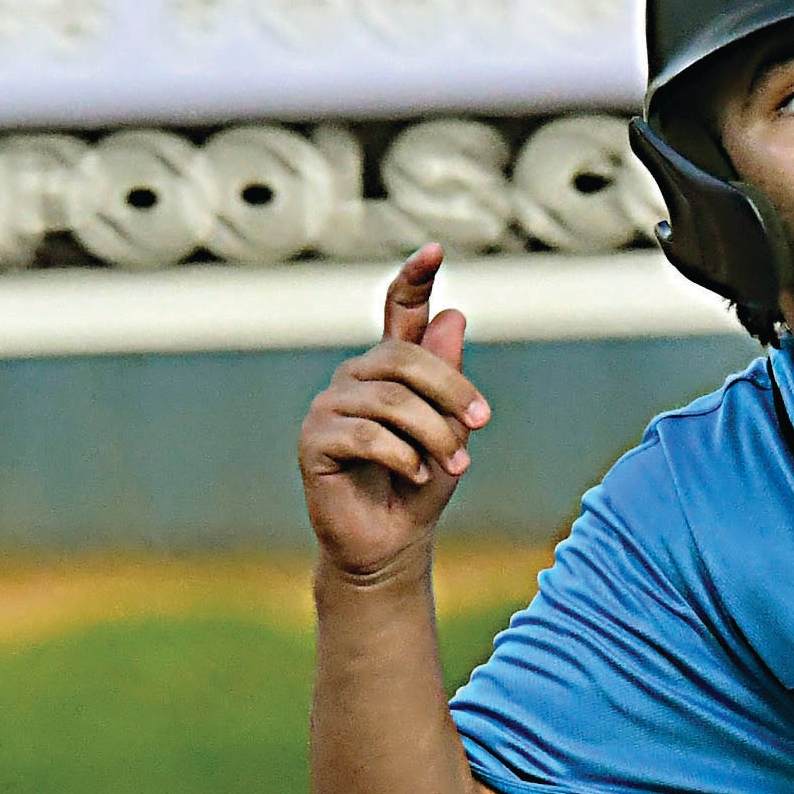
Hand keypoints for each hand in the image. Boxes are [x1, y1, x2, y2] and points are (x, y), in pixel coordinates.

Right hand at [299, 246, 491, 582]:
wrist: (391, 544)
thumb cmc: (421, 487)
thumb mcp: (450, 431)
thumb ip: (450, 380)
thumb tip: (453, 316)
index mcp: (390, 371)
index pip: (398, 312)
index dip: (415, 278)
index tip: (435, 250)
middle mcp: (356, 378)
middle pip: (406, 360)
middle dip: (452, 392)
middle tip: (480, 427)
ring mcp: (330, 406)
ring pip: (391, 401)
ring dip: (433, 436)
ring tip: (452, 466)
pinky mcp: (314, 440)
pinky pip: (365, 434)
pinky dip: (402, 458)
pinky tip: (416, 476)